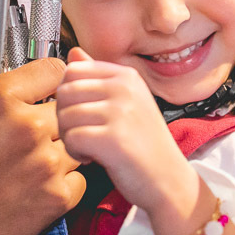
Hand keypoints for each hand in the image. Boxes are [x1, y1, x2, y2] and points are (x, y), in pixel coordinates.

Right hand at [0, 58, 85, 234]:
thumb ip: (13, 92)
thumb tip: (53, 78)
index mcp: (2, 97)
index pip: (56, 70)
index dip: (55, 83)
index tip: (52, 94)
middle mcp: (28, 125)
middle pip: (70, 109)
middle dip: (56, 121)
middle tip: (34, 139)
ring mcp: (46, 162)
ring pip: (78, 144)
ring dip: (62, 152)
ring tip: (32, 165)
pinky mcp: (56, 197)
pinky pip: (80, 179)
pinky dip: (65, 182)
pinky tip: (39, 186)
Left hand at [55, 48, 199, 218]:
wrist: (169, 180)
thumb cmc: (145, 145)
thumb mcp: (126, 103)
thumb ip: (98, 78)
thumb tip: (74, 53)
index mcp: (126, 76)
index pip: (73, 69)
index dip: (68, 95)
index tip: (83, 113)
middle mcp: (125, 88)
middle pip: (65, 91)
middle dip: (64, 116)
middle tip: (82, 134)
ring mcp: (121, 112)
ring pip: (65, 115)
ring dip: (70, 137)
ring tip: (89, 148)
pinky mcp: (114, 138)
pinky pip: (72, 138)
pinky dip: (75, 152)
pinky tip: (92, 158)